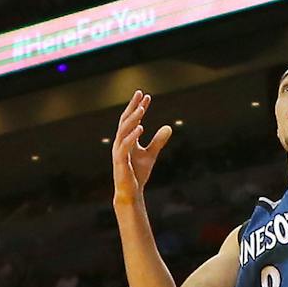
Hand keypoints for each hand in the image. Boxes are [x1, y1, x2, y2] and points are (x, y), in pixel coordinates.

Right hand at [111, 91, 171, 206]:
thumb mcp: (151, 154)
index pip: (131, 119)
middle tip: (140, 94)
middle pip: (125, 120)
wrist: (130, 192)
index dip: (138, 107)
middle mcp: (120, 143)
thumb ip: (158, 141)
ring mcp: (119, 151)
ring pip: (123, 131)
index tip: (146, 96)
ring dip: (133, 119)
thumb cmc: (137, 173)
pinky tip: (141, 128)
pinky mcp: (120, 161)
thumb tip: (169, 127)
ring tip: (142, 109)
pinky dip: (132, 136)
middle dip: (132, 107)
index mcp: (126, 140)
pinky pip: (124, 145)